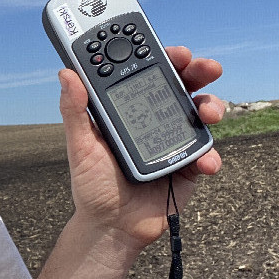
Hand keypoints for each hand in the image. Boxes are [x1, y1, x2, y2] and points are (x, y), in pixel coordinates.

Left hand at [57, 46, 224, 259]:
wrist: (111, 227)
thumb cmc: (93, 185)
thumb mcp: (80, 147)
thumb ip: (75, 111)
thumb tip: (66, 73)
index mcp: (131, 109)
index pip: (150, 74)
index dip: (164, 58)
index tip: (174, 50)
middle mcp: (157, 119)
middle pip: (184, 86)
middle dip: (199, 72)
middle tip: (207, 67)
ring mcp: (176, 141)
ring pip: (202, 114)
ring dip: (212, 106)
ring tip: (208, 113)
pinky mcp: (189, 167)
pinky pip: (207, 155)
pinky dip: (210, 156)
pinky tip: (205, 163)